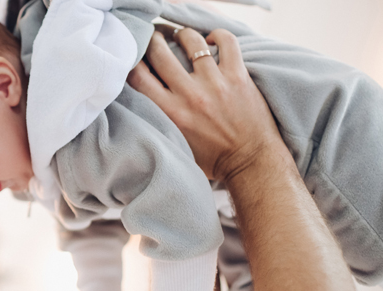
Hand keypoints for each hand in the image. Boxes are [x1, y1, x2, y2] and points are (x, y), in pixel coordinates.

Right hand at [128, 27, 287, 181]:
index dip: (133, 59)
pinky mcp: (238, 77)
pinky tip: (212, 40)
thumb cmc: (211, 158)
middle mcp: (189, 95)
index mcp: (170, 112)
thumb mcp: (174, 142)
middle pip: (159, 52)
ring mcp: (215, 83)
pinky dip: (218, 35)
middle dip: (153, 40)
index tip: (136, 55)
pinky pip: (227, 42)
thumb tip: (140, 99)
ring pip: (191, 41)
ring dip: (182, 35)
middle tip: (155, 38)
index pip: (138, 75)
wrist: (250, 163)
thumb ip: (157, 120)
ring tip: (181, 37)